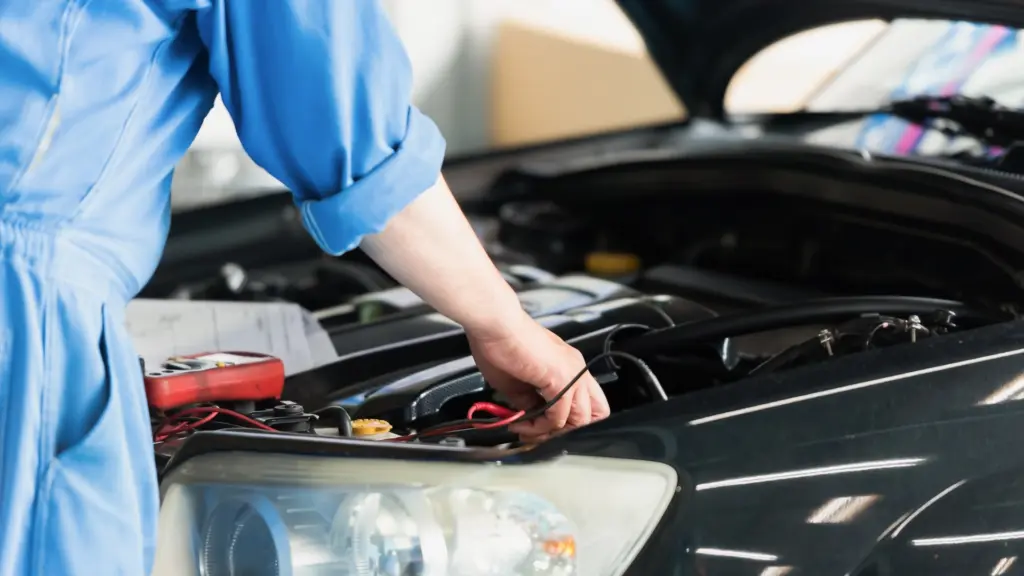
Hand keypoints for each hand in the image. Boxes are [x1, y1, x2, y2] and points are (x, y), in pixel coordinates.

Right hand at [467, 313, 610, 441]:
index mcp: (569, 366)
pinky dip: (539, 427)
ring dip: (550, 433)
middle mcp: (577, 369)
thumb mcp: (517, 382)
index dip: (569, 421)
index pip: (587, 403)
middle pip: (594, 414)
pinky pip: (559, 417)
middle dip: (566, 431)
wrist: (494, 325)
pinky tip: (520, 422)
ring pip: (580, 420)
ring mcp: (573, 373)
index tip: (542, 426)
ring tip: (524, 429)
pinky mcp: (562, 379)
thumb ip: (530, 401)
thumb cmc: (499, 343)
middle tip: (538, 433)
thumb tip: (531, 416)